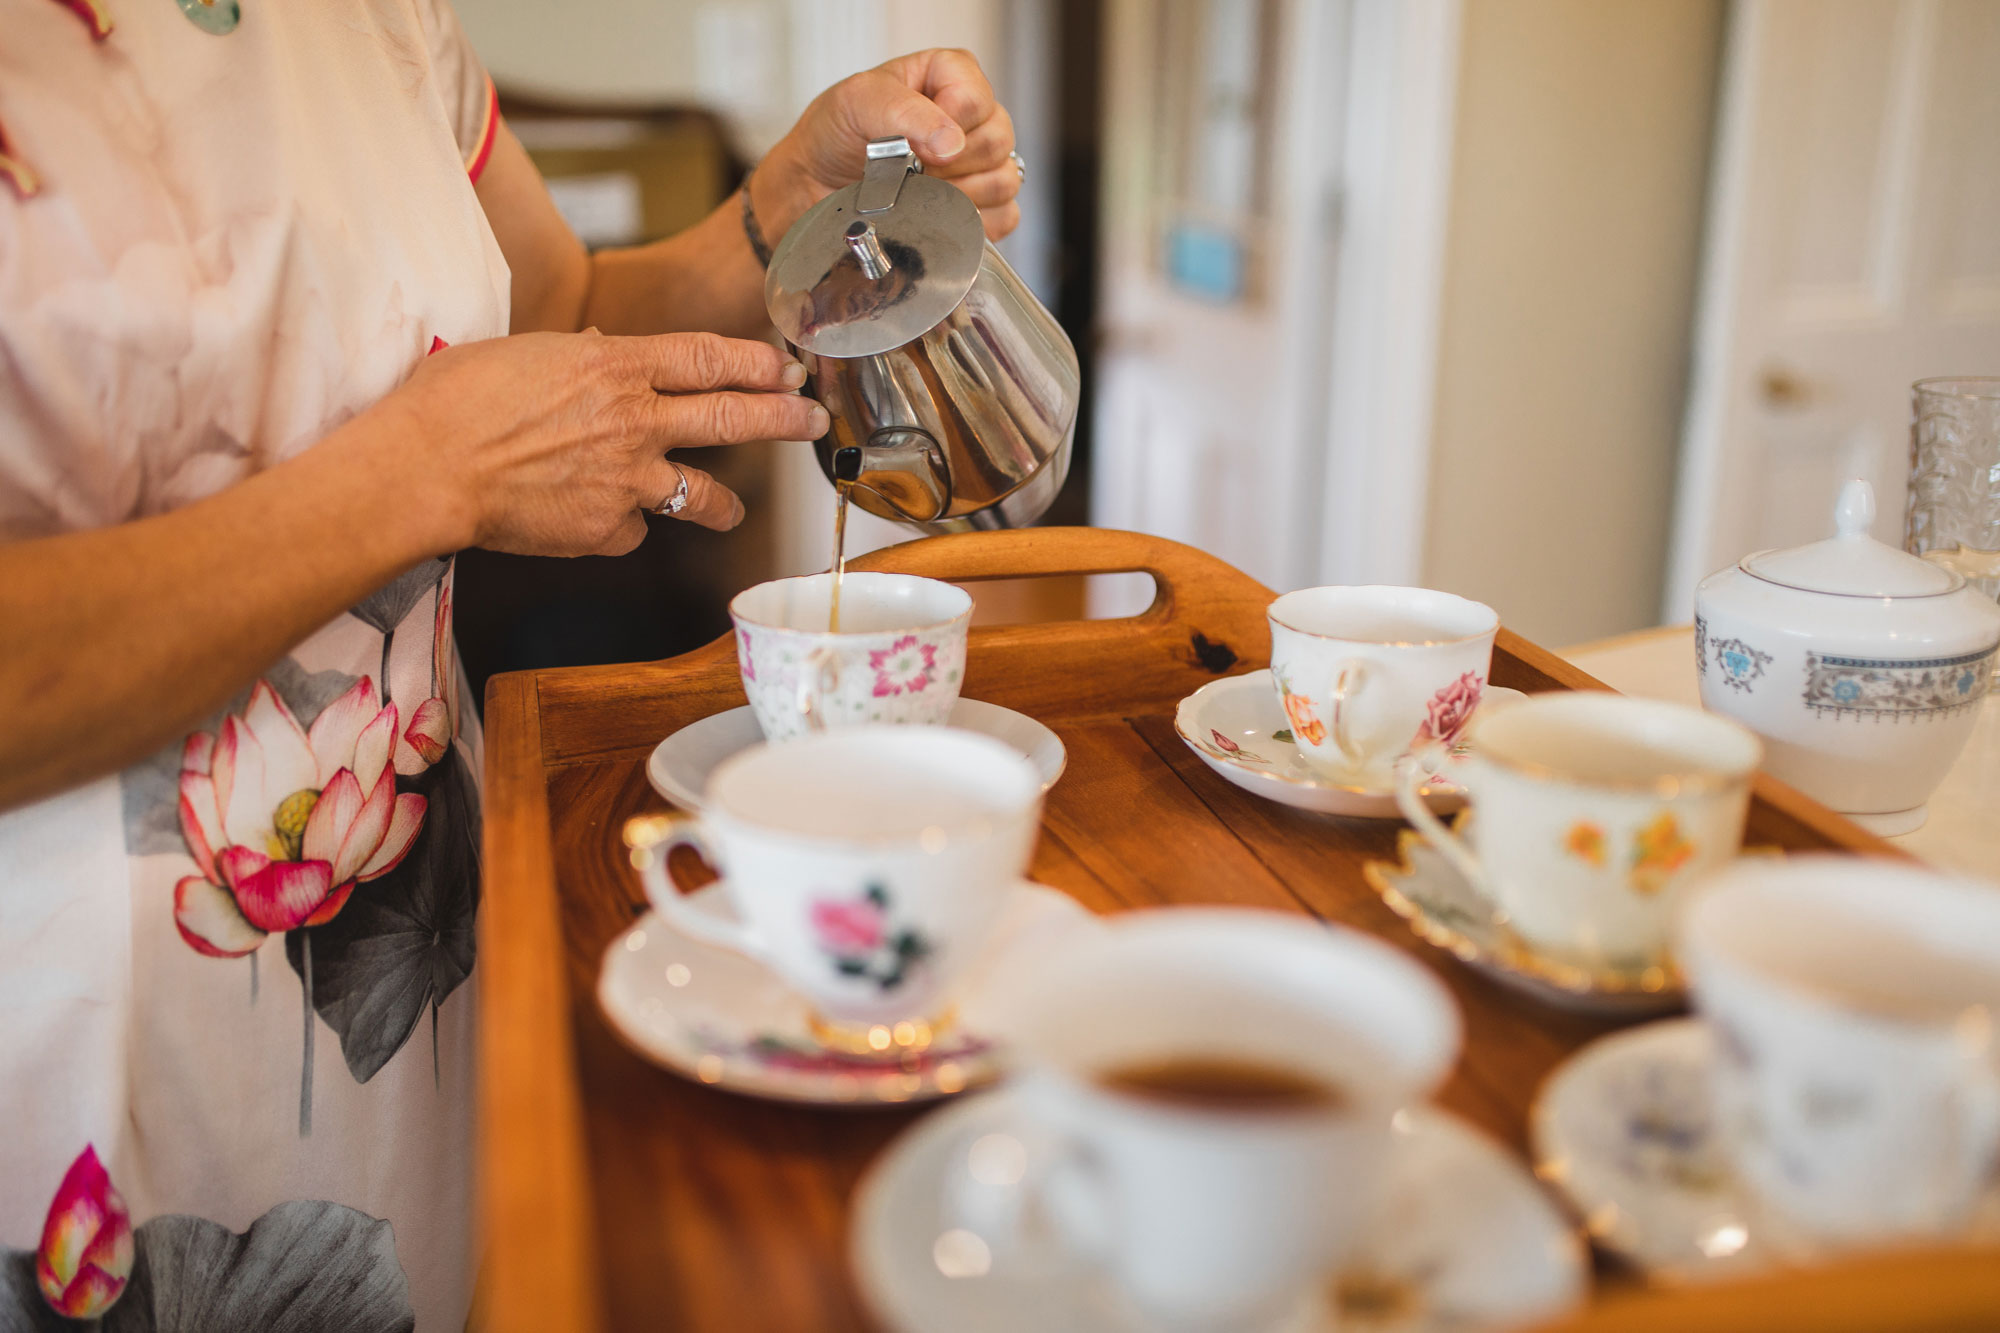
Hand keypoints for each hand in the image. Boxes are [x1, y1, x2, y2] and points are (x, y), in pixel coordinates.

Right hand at [373, 330, 827, 554]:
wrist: (426, 469)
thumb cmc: (456, 401)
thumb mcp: (524, 352)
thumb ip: (580, 354)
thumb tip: (606, 344)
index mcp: (615, 365)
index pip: (710, 357)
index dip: (757, 363)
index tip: (788, 367)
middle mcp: (635, 421)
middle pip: (731, 419)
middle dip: (783, 420)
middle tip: (812, 421)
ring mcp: (627, 481)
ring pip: (701, 495)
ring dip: (723, 504)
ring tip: (734, 510)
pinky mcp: (608, 531)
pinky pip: (634, 529)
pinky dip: (624, 525)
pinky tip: (599, 521)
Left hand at [757, 49, 1020, 242]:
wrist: (815, 187)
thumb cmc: (834, 135)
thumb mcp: (857, 102)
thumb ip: (903, 111)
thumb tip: (951, 142)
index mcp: (949, 76)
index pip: (976, 98)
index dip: (947, 126)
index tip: (911, 143)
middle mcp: (971, 117)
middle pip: (997, 140)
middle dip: (949, 165)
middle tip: (911, 170)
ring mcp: (980, 163)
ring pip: (1004, 180)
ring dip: (959, 195)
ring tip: (919, 192)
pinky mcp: (983, 206)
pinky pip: (1004, 217)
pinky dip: (973, 223)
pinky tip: (939, 215)